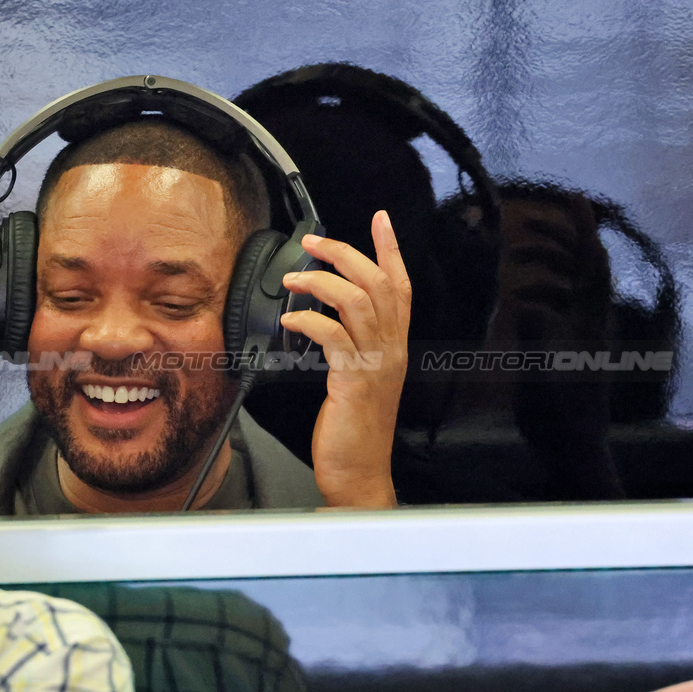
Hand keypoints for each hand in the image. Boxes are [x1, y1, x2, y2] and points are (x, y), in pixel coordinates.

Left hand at [279, 210, 410, 508]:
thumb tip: (326, 317)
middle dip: (345, 253)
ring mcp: (376, 364)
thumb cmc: (353, 429)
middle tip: (313, 242)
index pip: (401, 286)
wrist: (359, 473)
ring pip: (358, 301)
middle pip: (378, 283)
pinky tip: (291, 318)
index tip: (380, 218)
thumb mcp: (357, 378)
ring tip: (293, 279)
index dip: (390, 250)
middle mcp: (391, 349)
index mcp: (394, 346)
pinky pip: (333, 336)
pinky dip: (309, 319)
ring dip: (322, 282)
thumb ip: (351, 346)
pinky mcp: (353, 380)